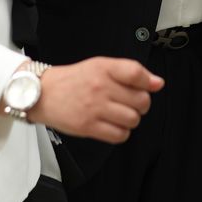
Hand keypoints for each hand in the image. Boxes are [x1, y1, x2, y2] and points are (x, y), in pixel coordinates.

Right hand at [34, 57, 163, 143]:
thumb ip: (129, 72)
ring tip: (120, 114)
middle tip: (130, 103)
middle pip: (141, 100)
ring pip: (133, 119)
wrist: (43, 94)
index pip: (137, 73)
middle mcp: (100, 87)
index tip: (147, 86)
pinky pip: (119, 135)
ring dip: (132, 119)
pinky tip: (113, 125)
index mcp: (103, 68)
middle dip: (141, 104)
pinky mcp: (88, 127)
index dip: (148, 82)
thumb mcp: (100, 66)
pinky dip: (122, 133)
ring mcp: (94, 108)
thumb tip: (158, 83)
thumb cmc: (74, 80)